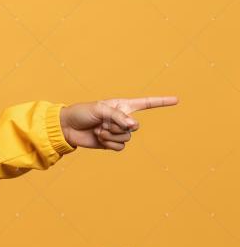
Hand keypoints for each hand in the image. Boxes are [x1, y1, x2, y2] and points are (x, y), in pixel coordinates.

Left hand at [59, 96, 178, 150]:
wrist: (68, 128)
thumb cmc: (82, 113)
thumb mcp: (100, 109)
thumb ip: (118, 116)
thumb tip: (133, 126)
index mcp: (122, 106)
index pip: (146, 104)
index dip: (161, 102)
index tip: (177, 100)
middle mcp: (123, 119)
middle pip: (134, 127)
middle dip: (118, 126)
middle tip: (102, 122)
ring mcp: (118, 131)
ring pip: (127, 138)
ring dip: (111, 135)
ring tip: (98, 130)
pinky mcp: (112, 143)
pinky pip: (120, 147)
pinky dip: (109, 144)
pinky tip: (99, 138)